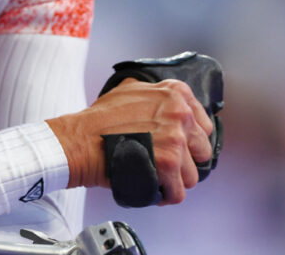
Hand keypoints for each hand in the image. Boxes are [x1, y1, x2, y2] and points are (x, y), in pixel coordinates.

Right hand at [46, 78, 212, 204]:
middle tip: (163, 162)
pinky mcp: (168, 165)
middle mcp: (180, 114)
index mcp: (175, 94)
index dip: (189, 138)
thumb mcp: (129, 90)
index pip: (203, 124)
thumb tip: (165, 102)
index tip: (178, 145)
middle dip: (184, 160)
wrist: (81, 139)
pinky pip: (178, 192)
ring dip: (173, 180)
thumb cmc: (99, 119)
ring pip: (192, 174)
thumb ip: (154, 94)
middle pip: (201, 150)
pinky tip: (151, 189)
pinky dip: (164, 195)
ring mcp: (176, 140)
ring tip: (153, 176)